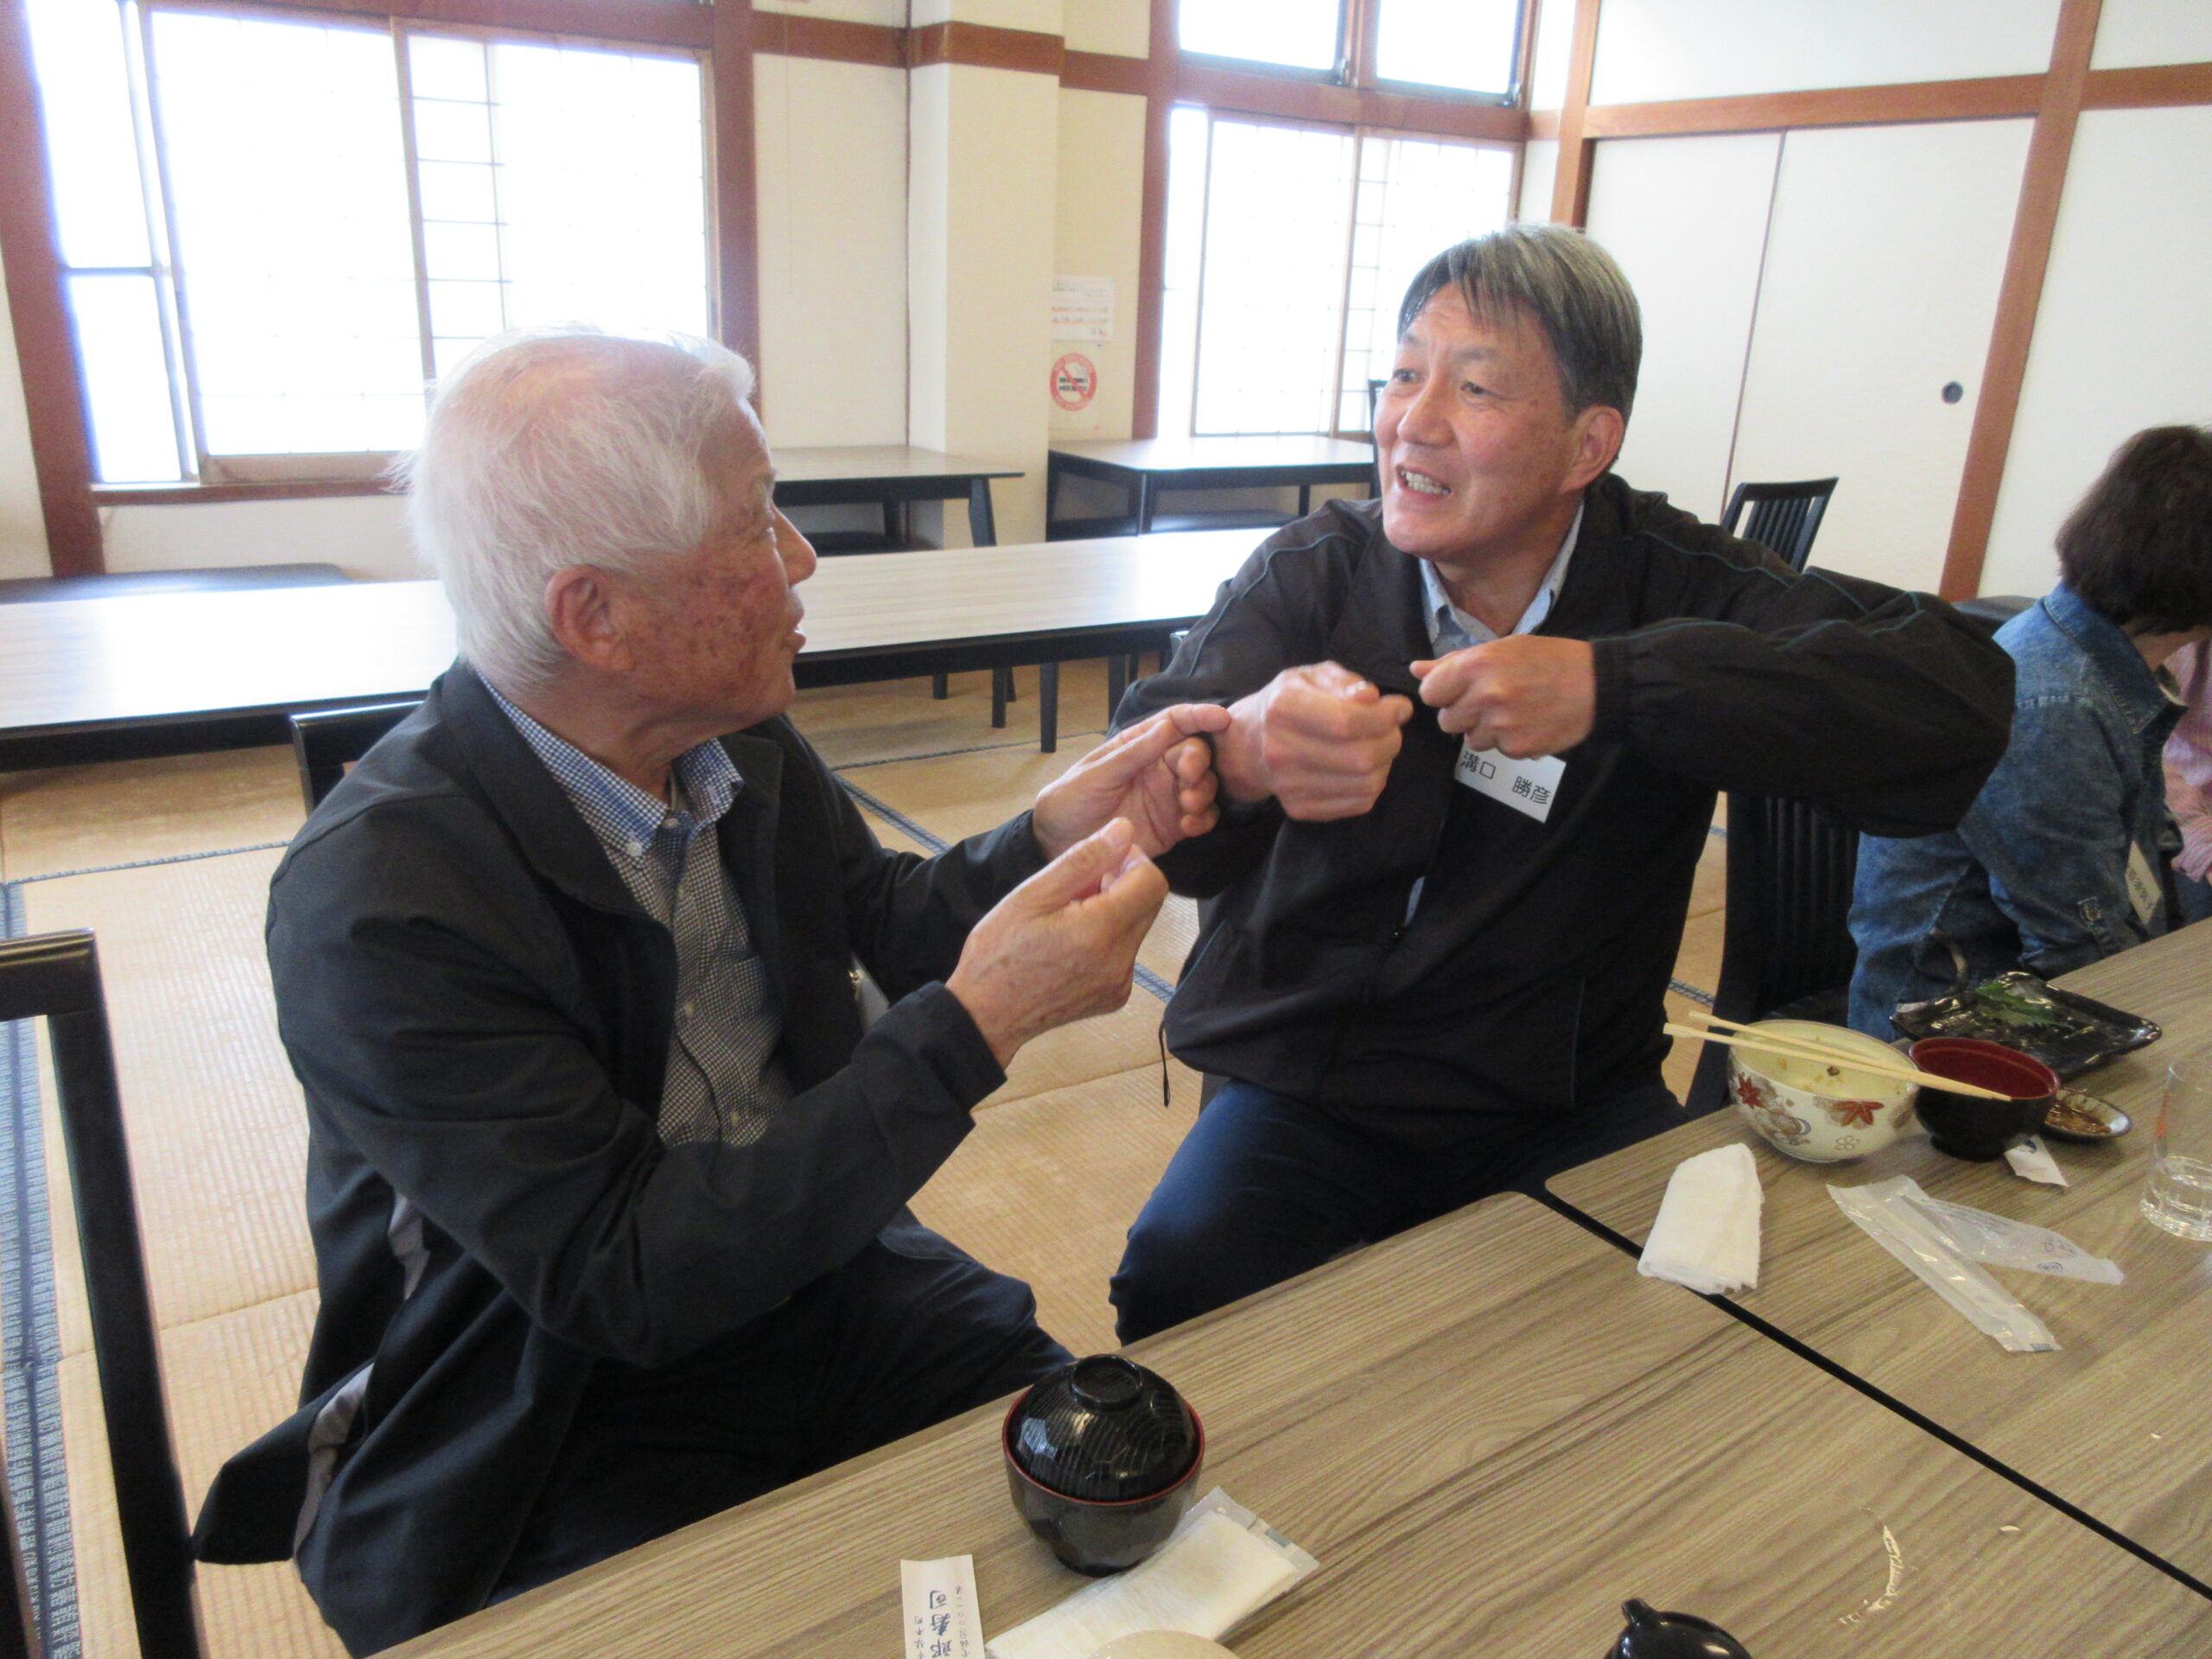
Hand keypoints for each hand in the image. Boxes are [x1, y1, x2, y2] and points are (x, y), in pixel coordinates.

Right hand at [948, 819, 1169, 1065]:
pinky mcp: (1116, 996)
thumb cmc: (999, 952)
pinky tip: (1070, 942)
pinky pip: (1126, 953)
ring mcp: (1120, 983)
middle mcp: (1120, 961)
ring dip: (1113, 911)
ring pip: (1137, 927)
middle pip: (1149, 904)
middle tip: (1077, 887)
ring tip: (1068, 916)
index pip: (1152, 882)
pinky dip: (1107, 938)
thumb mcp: (1032, 895)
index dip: (1131, 861)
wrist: (985, 1016)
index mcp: (1100, 932)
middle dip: (1121, 884)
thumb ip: (1083, 859)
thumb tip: (1125, 830)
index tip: (1100, 861)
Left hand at [1032, 703, 1233, 858]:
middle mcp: (1159, 767)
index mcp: (1139, 746)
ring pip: (1205, 785)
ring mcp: (1168, 797)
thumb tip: (1168, 726)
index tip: (1221, 718)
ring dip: (1204, 792)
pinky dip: (1203, 820)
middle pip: (1196, 753)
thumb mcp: (1097, 773)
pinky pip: (1202, 818)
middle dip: (1200, 763)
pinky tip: (1188, 828)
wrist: (1058, 844)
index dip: (1199, 716)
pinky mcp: (1174, 826)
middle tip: (1189, 779)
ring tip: (1187, 807)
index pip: (1175, 723)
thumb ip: (1133, 753)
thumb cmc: (1071, 800)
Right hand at [1212, 662, 1412, 820]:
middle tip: (1393, 728)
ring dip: (1386, 763)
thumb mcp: (1312, 676)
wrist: (1250, 744)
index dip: (1384, 716)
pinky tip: (1367, 767)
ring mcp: (1289, 785)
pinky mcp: (1300, 808)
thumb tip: (1372, 698)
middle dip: (1391, 739)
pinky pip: (1359, 804)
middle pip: (1360, 756)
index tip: (1400, 707)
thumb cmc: (1289, 702)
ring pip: (1365, 783)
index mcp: (1283, 708)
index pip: (1346, 721)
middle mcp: (1280, 750)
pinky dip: (1375, 784)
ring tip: (1380, 745)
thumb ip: (1345, 682)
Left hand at [1413, 635, 1594, 757]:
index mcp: (1477, 664)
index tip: (1460, 689)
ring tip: (1513, 710)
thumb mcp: (1501, 649)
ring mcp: (1501, 725)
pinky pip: (1496, 750)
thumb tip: (1416, 669)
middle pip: (1446, 721)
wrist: (1596, 685)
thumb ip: (1454, 663)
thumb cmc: (1547, 660)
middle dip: (1463, 713)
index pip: (1430, 693)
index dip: (1443, 692)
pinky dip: (1508, 741)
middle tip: (1491, 700)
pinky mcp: (1517, 748)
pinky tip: (1528, 722)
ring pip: (1469, 740)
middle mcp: (1486, 695)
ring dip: (1485, 730)